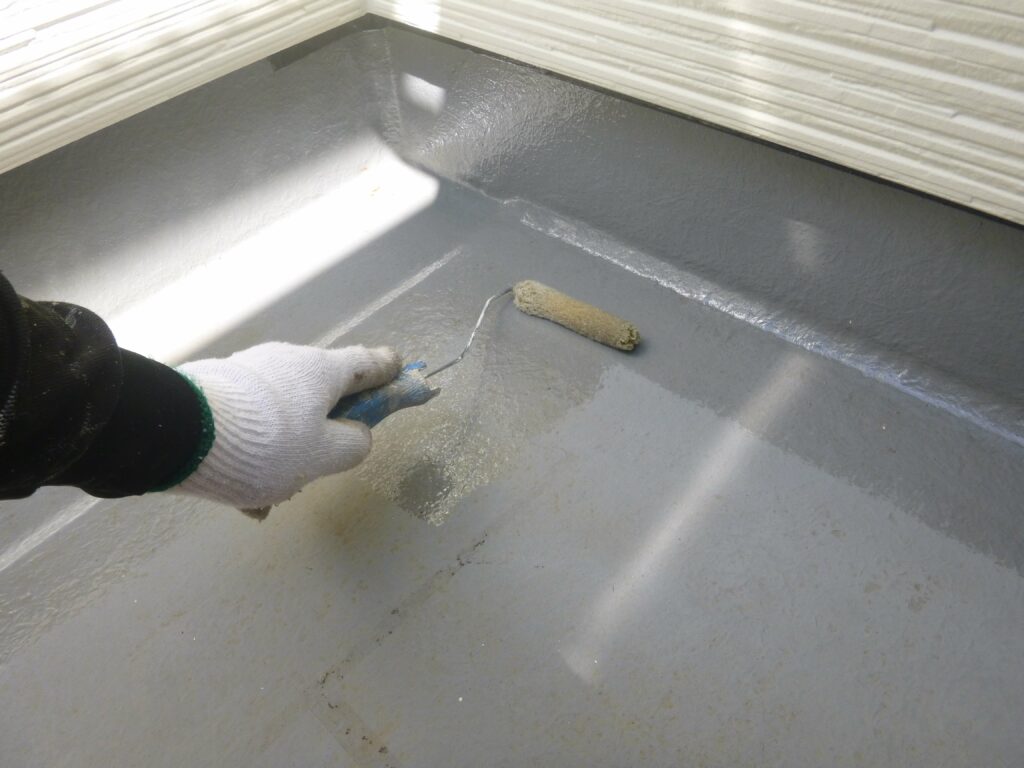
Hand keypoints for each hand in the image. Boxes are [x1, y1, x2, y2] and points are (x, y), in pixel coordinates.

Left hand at [174, 343, 400, 509]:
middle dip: (326, 428)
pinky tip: (243, 498)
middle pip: (322, 393)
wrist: (176, 434)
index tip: (400, 374)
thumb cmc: (267, 444)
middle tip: (320, 466)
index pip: (369, 363)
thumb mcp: (324, 456)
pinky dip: (255, 455)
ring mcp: (249, 374)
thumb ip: (353, 444)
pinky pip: (251, 425)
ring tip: (270, 495)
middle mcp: (287, 362)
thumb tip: (355, 433)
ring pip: (284, 415)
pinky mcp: (217, 391)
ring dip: (286, 450)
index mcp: (322, 371)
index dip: (389, 373)